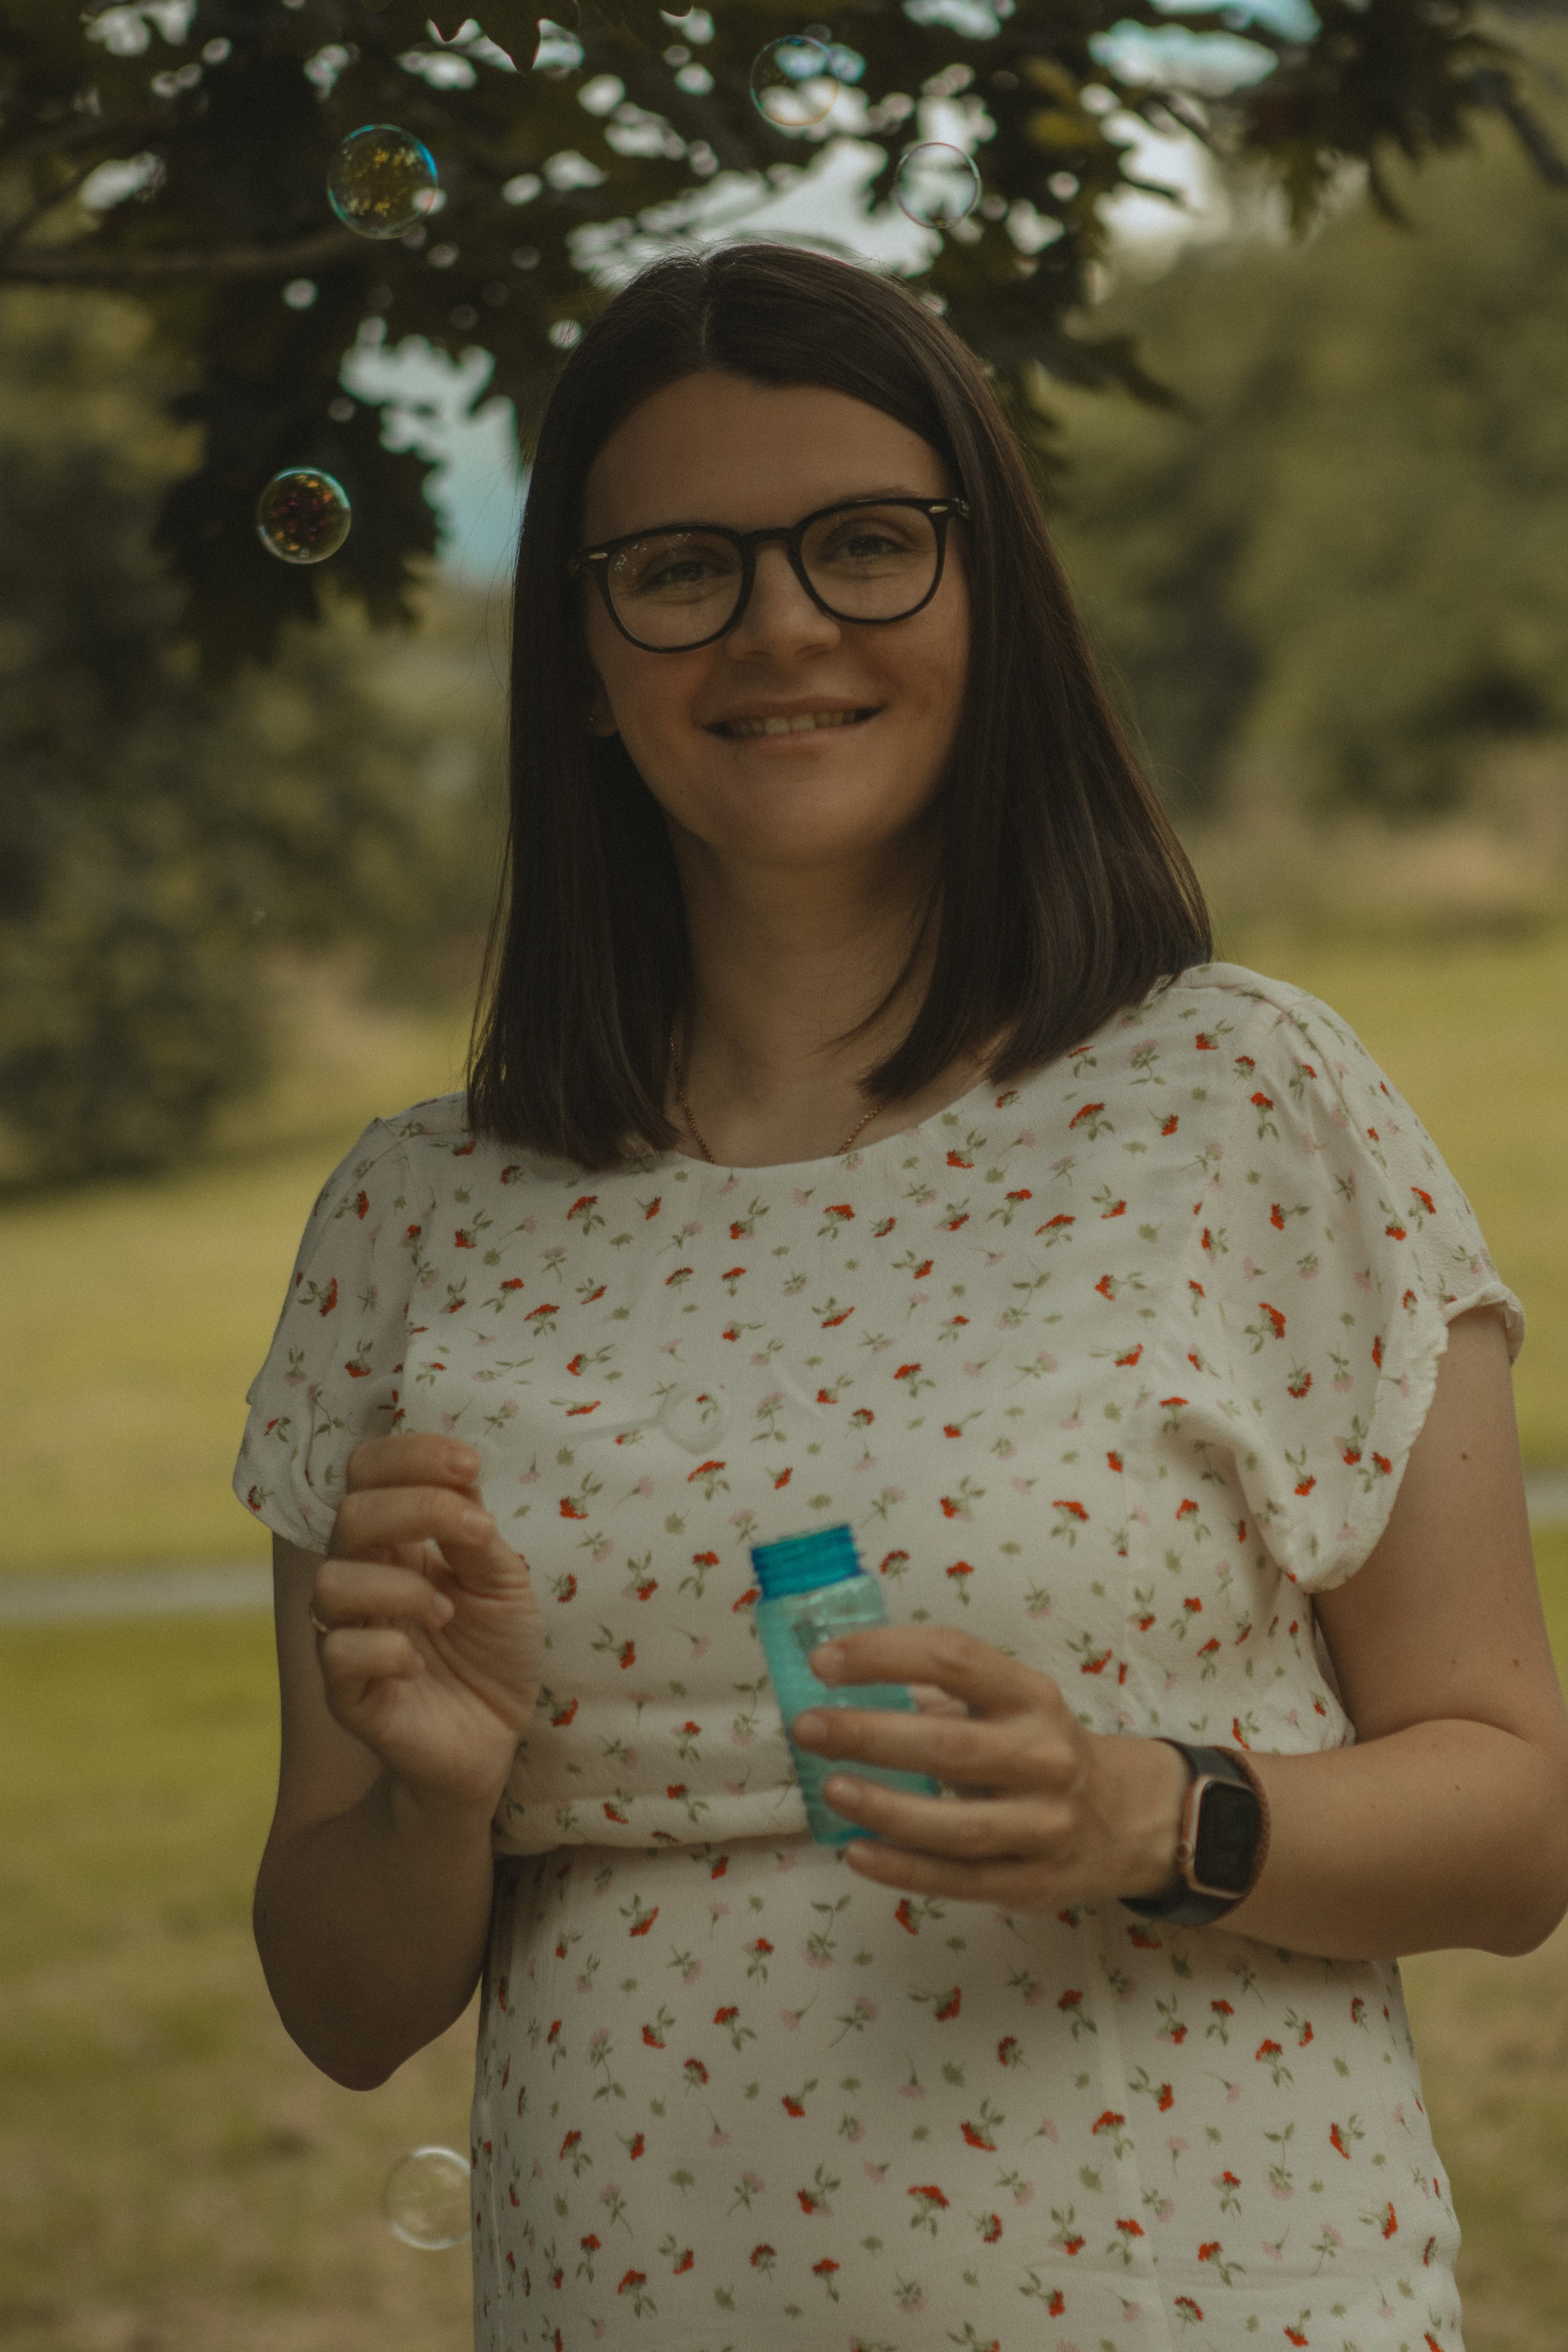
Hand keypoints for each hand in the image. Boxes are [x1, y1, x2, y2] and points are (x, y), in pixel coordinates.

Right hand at [312, 1433, 544, 1817]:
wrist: (493, 1741)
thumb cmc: (493, 1653)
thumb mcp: (503, 1582)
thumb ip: (475, 1532)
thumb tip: (458, 1479)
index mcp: (395, 1541)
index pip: (368, 1472)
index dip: (409, 1454)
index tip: (468, 1463)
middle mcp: (362, 1577)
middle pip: (349, 1514)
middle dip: (416, 1507)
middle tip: (476, 1529)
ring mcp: (347, 1634)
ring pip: (331, 1583)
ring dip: (400, 1587)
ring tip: (448, 1611)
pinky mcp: (346, 1692)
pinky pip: (338, 1652)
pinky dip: (386, 1648)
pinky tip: (418, 1662)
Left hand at [790, 1625, 1187, 1911]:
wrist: (1122, 1819)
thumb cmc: (1037, 1750)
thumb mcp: (1011, 1704)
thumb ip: (942, 1695)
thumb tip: (843, 1687)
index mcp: (1032, 1696)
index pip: (955, 1658)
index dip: (884, 1655)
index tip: (823, 1663)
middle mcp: (1045, 1756)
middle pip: (950, 1745)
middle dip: (869, 1735)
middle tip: (809, 1728)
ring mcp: (1045, 1825)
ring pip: (957, 1825)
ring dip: (885, 1808)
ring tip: (830, 1790)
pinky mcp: (1034, 1883)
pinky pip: (961, 1879)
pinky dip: (903, 1868)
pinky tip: (857, 1853)